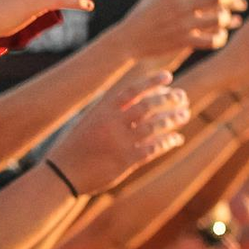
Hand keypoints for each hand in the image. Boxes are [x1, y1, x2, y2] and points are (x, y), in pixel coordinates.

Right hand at [47, 70, 188, 194]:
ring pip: (155, 126)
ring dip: (173, 119)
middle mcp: (112, 123)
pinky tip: (177, 138)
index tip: (169, 76)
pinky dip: (168, 142)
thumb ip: (109, 110)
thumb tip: (133, 98)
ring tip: (185, 114)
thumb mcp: (89, 121)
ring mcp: (120, 142)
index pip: (132, 90)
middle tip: (182, 97)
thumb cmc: (75, 145)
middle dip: (168, 99)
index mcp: (102, 110)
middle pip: (148, 106)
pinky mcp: (125, 161)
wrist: (63, 172)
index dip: (152, 81)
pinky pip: (153, 149)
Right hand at [112, 0, 245, 58]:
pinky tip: (220, 36)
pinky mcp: (184, 41)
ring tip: (229, 19)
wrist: (128, 40)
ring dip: (227, 18)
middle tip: (238, 0)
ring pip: (218, 19)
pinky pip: (210, 40)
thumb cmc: (139, 17)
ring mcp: (184, 25)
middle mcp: (181, 6)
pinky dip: (219, 38)